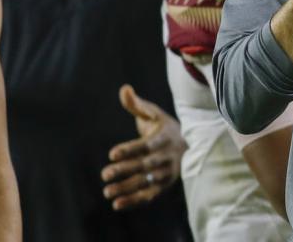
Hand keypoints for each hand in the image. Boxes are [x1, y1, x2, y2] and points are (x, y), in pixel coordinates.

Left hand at [101, 84, 186, 210]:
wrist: (187, 144)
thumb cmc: (162, 126)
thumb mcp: (152, 113)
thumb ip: (136, 104)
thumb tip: (124, 89)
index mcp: (164, 137)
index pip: (146, 146)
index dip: (129, 150)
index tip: (111, 154)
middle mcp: (167, 156)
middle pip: (145, 165)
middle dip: (124, 170)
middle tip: (104, 174)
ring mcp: (167, 173)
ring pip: (146, 182)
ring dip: (126, 188)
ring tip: (107, 191)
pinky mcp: (164, 186)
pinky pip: (150, 196)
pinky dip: (134, 201)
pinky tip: (117, 204)